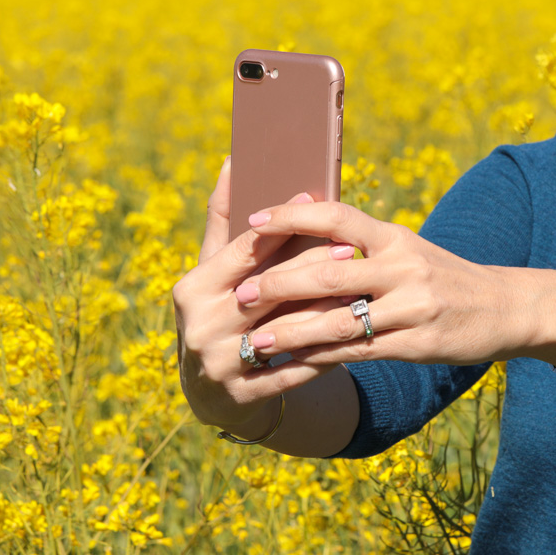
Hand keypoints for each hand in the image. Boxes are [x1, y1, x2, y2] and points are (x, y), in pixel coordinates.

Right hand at [172, 158, 356, 431]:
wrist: (213, 390)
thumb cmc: (221, 308)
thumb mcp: (214, 267)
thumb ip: (224, 216)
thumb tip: (235, 157)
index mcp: (193, 287)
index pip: (243, 250)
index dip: (280, 225)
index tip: (313, 200)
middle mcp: (199, 326)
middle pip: (268, 289)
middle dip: (311, 269)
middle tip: (351, 251)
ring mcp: (218, 365)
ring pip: (286, 330)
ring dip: (326, 311)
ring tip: (362, 292)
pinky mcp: (241, 397)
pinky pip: (295, 370)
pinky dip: (327, 351)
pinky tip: (356, 335)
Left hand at [228, 201, 555, 368]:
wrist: (506, 308)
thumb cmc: (445, 276)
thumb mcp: (410, 249)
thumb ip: (365, 246)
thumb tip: (305, 239)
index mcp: (395, 237)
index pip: (337, 217)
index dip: (294, 216)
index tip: (255, 220)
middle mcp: (402, 267)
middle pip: (328, 273)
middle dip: (280, 283)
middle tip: (242, 292)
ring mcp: (411, 307)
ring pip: (338, 321)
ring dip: (293, 332)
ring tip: (257, 340)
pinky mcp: (416, 343)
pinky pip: (358, 352)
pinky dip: (322, 357)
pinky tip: (295, 362)